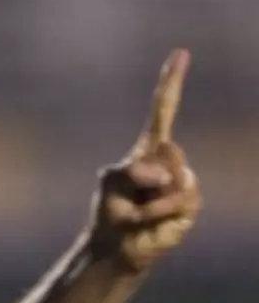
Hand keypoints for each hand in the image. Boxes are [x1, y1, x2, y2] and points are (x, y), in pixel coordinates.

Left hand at [89, 48, 200, 272]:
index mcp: (147, 151)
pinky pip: (176, 199)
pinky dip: (156, 212)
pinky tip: (148, 221)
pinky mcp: (190, 203)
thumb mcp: (112, 184)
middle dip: (144, 175)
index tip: (181, 53)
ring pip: (173, 177)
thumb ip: (133, 171)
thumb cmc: (111, 215)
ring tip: (139, 213)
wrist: (117, 249)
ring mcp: (182, 181)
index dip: (171, 84)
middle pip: (166, 149)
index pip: (162, 111)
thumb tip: (163, 176)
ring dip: (149, 200)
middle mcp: (169, 162)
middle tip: (131, 198)